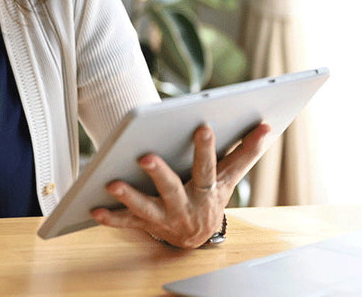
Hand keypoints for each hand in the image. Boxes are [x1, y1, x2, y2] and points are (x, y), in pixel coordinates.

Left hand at [90, 122, 270, 248]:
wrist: (197, 236)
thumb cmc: (210, 196)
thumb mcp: (228, 177)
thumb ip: (244, 152)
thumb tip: (266, 125)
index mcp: (206, 192)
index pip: (208, 168)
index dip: (206, 149)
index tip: (202, 126)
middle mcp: (185, 207)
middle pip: (172, 189)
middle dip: (159, 174)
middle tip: (145, 157)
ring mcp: (164, 218)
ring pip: (146, 208)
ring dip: (129, 197)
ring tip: (112, 183)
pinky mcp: (146, 226)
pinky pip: (128, 224)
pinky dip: (111, 218)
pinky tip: (95, 208)